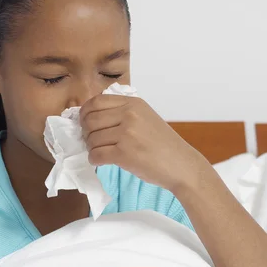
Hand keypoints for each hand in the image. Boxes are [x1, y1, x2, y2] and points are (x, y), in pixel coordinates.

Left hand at [80, 95, 208, 192]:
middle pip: (90, 120)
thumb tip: (90, 117)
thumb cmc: (163, 144)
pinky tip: (102, 161)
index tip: (85, 123)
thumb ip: (122, 113)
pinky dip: (95, 160)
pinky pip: (96, 155)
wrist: (181, 165)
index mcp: (133, 103)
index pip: (96, 101)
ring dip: (92, 148)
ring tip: (102, 152)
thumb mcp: (145, 117)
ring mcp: (127, 134)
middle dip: (86, 133)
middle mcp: (129, 114)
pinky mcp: (124, 153)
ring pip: (92, 139)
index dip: (85, 113)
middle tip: (92, 141)